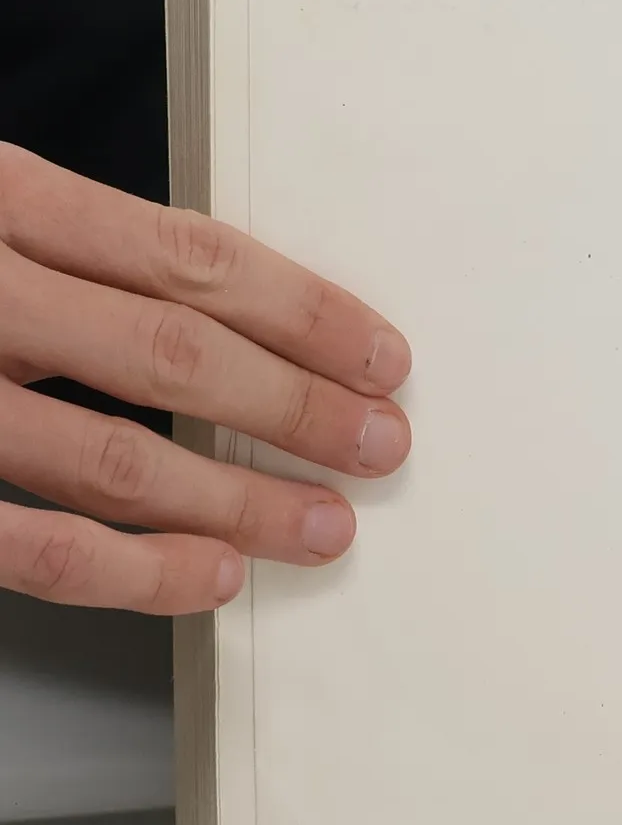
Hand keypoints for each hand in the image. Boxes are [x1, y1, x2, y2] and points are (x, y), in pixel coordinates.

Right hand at [0, 145, 410, 610]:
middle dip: (301, 408)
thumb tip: (235, 309)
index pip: (193, 258)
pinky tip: (209, 578)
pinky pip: (32, 548)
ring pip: (118, 459)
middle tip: (381, 444)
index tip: (383, 356)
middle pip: (177, 356)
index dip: (307, 313)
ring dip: (241, 500)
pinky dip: (134, 572)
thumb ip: (75, 246)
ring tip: (323, 523)